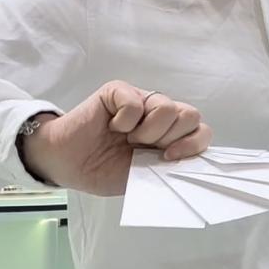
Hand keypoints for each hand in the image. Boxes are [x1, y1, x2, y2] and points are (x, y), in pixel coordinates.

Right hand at [22, 82, 212, 195]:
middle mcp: (159, 114)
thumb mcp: (142, 177)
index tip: (169, 158)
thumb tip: (193, 166)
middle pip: (190, 116)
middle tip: (143, 148)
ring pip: (167, 107)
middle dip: (169, 139)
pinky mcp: (119, 91)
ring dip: (147, 130)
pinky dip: (125, 120)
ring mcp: (141, 100)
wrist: (67, 163)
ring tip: (128, 138)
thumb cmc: (102, 169)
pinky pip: (136, 102)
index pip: (201, 131)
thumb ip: (167, 168)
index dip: (193, 145)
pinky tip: (113, 126)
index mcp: (169, 136)